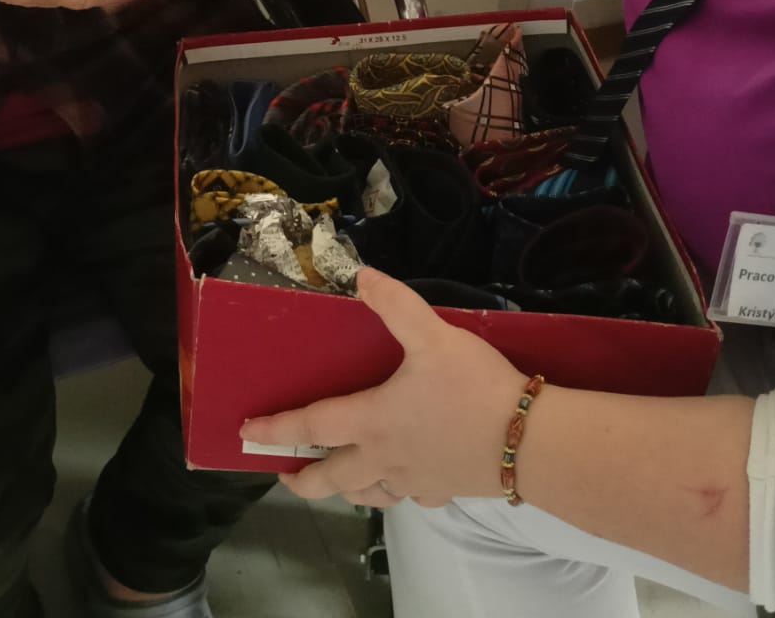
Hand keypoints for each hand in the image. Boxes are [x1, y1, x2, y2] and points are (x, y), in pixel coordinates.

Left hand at [238, 269, 525, 509]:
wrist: (526, 442)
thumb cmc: (473, 388)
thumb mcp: (433, 336)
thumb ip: (396, 305)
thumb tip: (362, 276)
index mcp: (372, 421)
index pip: (311, 427)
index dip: (276, 429)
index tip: (248, 433)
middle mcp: (384, 458)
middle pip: (331, 480)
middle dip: (303, 480)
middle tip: (286, 475)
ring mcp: (414, 481)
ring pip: (367, 494)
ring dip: (346, 489)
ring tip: (340, 481)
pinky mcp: (444, 491)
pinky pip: (410, 497)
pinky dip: (397, 491)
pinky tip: (406, 482)